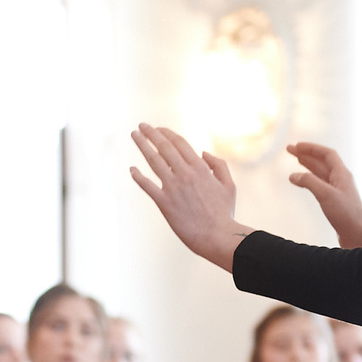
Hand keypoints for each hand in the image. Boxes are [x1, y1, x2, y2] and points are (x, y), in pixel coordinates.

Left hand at [129, 125, 247, 269]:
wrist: (216, 236)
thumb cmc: (224, 212)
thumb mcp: (229, 185)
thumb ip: (219, 165)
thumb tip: (203, 152)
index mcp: (200, 168)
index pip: (179, 143)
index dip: (167, 133)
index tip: (158, 128)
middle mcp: (185, 174)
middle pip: (164, 147)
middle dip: (151, 134)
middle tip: (141, 126)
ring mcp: (173, 187)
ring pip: (153, 161)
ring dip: (142, 146)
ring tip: (134, 136)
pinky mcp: (164, 202)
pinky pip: (147, 186)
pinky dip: (138, 176)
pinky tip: (132, 169)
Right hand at [284, 142, 361, 247]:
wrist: (358, 235)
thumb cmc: (347, 214)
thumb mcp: (326, 195)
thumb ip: (309, 182)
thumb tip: (294, 175)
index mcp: (341, 174)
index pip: (327, 154)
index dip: (311, 148)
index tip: (297, 146)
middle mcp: (340, 180)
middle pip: (322, 162)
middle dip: (306, 154)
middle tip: (290, 149)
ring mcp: (337, 190)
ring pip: (320, 173)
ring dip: (307, 165)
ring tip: (295, 159)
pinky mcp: (334, 201)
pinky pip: (320, 184)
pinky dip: (309, 180)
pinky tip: (302, 182)